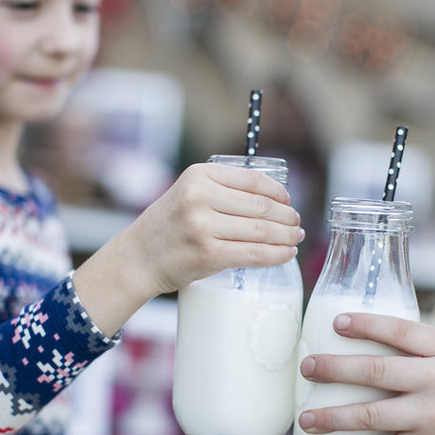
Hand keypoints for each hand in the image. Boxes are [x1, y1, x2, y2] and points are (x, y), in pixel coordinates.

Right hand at [73, 162, 303, 335]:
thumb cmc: (168, 228)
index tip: (288, 201)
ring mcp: (204, 226)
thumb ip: (221, 191)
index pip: (252, 180)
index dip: (278, 192)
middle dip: (287, 217)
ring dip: (286, 237)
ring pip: (261, 231)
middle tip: (297, 224)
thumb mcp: (187, 193)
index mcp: (198, 175)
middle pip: (261, 206)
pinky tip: (286, 255)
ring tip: (295, 239)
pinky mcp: (208, 254)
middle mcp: (200, 197)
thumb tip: (273, 200)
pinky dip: (276, 255)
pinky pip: (254, 254)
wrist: (137, 258)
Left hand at [297, 312, 434, 434]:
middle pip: (377, 371)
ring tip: (305, 419)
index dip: (367, 325)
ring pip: (373, 415)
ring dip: (334, 418)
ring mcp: (429, 415)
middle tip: (307, 367)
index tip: (335, 322)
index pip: (400, 331)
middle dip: (336, 369)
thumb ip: (414, 347)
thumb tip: (360, 336)